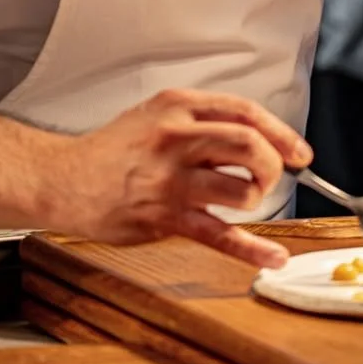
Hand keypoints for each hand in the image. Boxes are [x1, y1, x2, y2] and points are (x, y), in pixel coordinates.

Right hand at [56, 88, 311, 268]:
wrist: (63, 179)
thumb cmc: (111, 151)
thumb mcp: (154, 114)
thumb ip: (200, 122)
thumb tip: (253, 139)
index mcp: (177, 107)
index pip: (245, 112)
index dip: (280, 133)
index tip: (299, 152)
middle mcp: (176, 138)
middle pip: (250, 145)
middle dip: (273, 165)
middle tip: (274, 177)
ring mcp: (171, 180)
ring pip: (241, 190)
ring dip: (256, 200)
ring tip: (245, 202)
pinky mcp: (164, 217)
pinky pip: (220, 235)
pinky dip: (252, 250)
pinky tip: (271, 256)